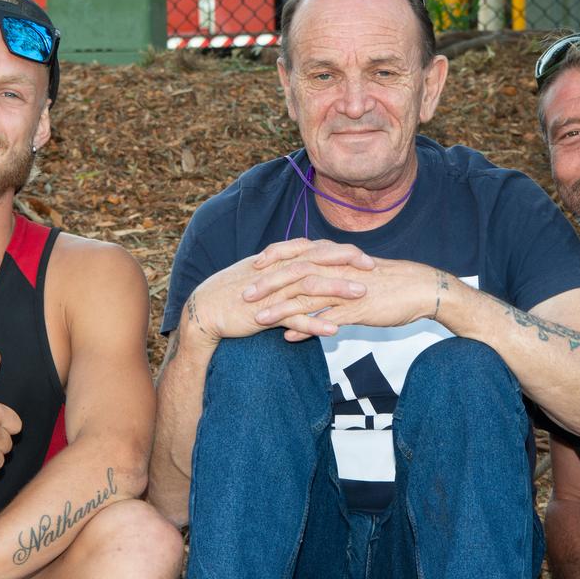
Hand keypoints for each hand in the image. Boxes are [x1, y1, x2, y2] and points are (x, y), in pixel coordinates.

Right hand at [181, 239, 375, 344]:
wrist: (206, 309)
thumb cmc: (234, 291)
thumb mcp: (263, 273)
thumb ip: (285, 266)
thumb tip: (306, 263)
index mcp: (279, 260)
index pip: (316, 250)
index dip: (341, 252)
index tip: (365, 257)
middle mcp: (279, 271)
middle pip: (317, 261)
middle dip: (347, 263)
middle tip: (373, 268)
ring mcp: (273, 292)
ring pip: (309, 286)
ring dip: (337, 289)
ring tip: (361, 294)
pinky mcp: (266, 314)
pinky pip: (294, 318)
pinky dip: (314, 323)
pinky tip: (334, 330)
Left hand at [247, 255, 445, 341]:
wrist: (422, 288)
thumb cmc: (389, 281)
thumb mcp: (357, 274)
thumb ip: (333, 278)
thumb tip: (314, 284)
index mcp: (336, 258)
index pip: (298, 253)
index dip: (274, 258)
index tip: (252, 267)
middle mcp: (337, 270)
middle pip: (295, 273)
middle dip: (267, 284)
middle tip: (244, 294)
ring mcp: (347, 289)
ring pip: (307, 296)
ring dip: (280, 307)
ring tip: (259, 318)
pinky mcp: (358, 308)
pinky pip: (327, 319)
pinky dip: (306, 328)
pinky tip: (288, 337)